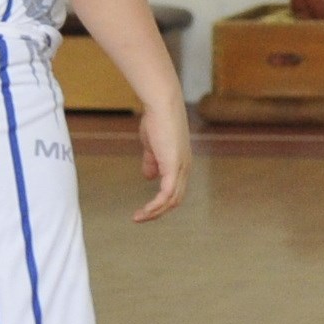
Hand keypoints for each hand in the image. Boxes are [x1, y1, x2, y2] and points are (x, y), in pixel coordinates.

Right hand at [130, 93, 188, 220]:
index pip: (175, 191)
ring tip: (138, 218)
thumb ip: (152, 162)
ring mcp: (181, 168)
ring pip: (172, 200)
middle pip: (175, 200)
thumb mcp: (153, 146)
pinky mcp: (174, 166)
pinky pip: (167, 193)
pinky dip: (156, 205)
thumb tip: (149, 177)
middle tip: (140, 218)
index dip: (161, 202)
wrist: (162, 106)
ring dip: (155, 212)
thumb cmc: (157, 120)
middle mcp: (185, 168)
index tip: (144, 208)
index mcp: (181, 164)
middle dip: (158, 212)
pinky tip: (145, 210)